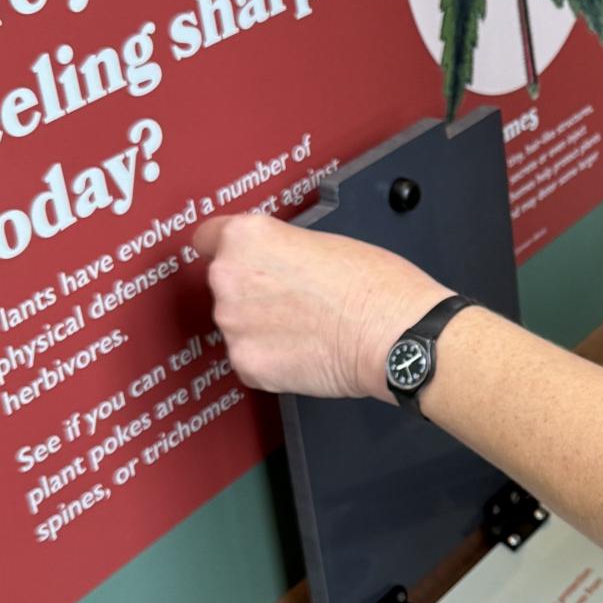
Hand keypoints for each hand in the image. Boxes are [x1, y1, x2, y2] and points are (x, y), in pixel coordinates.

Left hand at [194, 213, 445, 400]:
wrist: (394, 336)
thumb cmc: (375, 286)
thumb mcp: (323, 239)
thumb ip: (281, 247)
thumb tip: (273, 263)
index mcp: (246, 238)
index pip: (208, 238)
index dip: (230, 250)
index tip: (239, 260)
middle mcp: (228, 278)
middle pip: (225, 284)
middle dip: (252, 292)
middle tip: (294, 298)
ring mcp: (234, 325)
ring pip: (238, 324)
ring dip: (261, 327)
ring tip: (306, 327)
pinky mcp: (247, 364)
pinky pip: (250, 359)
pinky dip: (272, 358)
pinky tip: (305, 350)